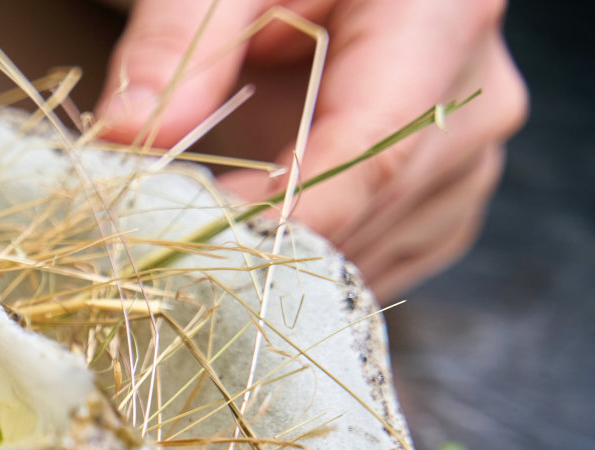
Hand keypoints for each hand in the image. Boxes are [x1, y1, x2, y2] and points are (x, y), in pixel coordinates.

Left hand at [94, 0, 527, 297]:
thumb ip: (176, 42)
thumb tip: (128, 132)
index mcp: (441, 17)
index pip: (374, 149)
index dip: (289, 215)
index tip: (206, 249)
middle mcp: (474, 100)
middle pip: (364, 211)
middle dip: (258, 238)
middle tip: (162, 238)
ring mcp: (468, 161)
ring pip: (365, 253)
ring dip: (276, 260)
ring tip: (199, 226)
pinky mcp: (444, 206)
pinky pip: (374, 266)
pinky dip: (303, 269)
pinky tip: (249, 240)